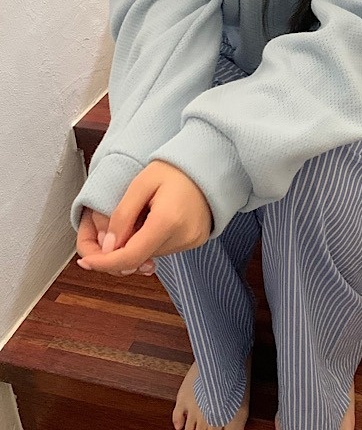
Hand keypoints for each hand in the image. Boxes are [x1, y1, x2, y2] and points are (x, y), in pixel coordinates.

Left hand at [77, 160, 212, 274]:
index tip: (86, 262)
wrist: (208, 166)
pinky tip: (156, 218)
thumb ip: (121, 216)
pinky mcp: (195, 242)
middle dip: (120, 248)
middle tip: (118, 223)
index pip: (129, 257)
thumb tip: (107, 248)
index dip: (104, 263)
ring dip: (137, 242)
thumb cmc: (174, 169)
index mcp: (167, 221)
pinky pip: (164, 249)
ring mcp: (191, 242)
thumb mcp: (140, 184)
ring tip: (143, 214)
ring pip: (149, 254)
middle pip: (139, 257)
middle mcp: (182, 237)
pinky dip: (152, 239)